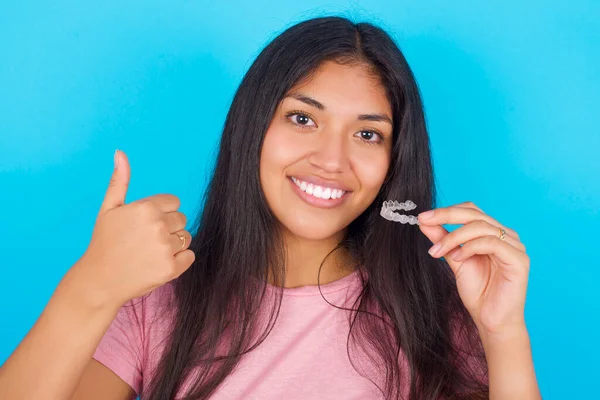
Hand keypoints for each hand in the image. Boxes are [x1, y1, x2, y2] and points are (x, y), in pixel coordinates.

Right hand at [71, 150, 194, 307]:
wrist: (100, 281)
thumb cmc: (104, 242)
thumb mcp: (109, 208)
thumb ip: (120, 180)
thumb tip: (120, 153)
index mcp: (146, 208)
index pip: (174, 202)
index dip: (161, 212)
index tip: (145, 224)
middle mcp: (159, 226)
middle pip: (182, 219)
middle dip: (168, 227)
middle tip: (146, 240)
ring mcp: (166, 248)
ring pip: (186, 238)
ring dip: (174, 244)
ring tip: (150, 252)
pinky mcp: (172, 268)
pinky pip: (190, 256)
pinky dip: (179, 260)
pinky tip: (158, 263)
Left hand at [417, 201, 529, 336]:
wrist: (491, 320)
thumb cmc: (478, 292)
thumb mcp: (454, 260)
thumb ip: (443, 240)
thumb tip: (424, 222)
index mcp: (493, 233)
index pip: (471, 210)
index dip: (447, 211)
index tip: (422, 217)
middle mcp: (507, 235)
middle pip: (475, 214)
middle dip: (446, 216)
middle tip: (424, 221)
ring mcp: (515, 246)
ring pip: (481, 227)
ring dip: (454, 237)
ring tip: (438, 252)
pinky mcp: (519, 260)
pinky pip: (492, 243)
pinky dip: (471, 247)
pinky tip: (458, 258)